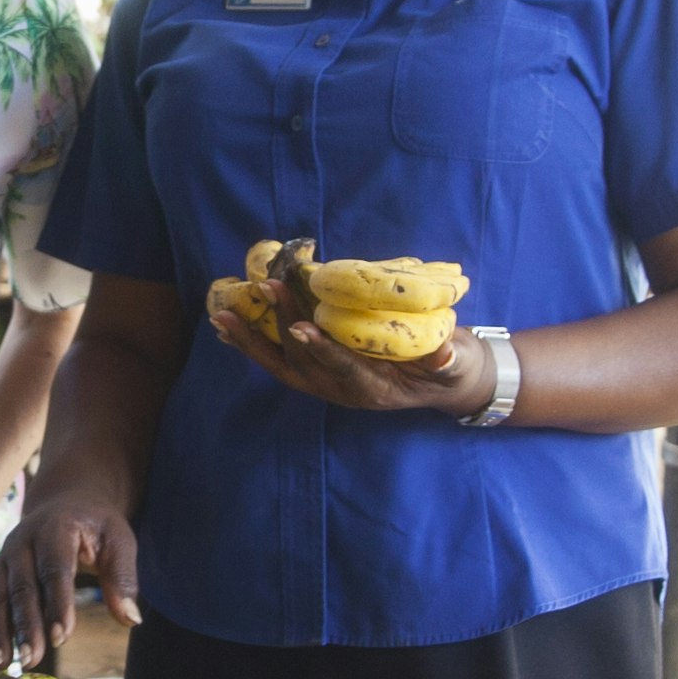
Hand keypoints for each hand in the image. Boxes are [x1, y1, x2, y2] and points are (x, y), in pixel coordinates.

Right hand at [0, 496, 142, 661]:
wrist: (66, 502)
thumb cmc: (97, 525)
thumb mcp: (119, 541)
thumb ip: (122, 578)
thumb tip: (131, 620)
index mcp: (55, 530)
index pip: (56, 571)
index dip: (58, 605)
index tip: (61, 637)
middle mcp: (23, 542)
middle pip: (24, 589)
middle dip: (26, 626)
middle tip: (31, 658)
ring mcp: (6, 558)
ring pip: (1, 597)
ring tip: (2, 662)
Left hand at [201, 285, 487, 421]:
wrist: (440, 383)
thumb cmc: (447, 368)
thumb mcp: (454, 364)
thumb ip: (448, 361)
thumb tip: (446, 355)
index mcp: (373, 389)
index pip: (344, 369)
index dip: (323, 349)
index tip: (302, 328)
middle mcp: (341, 390)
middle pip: (303, 362)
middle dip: (283, 325)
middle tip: (268, 288)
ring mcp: (324, 383)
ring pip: (281, 364)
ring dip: (251, 340)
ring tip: (223, 315)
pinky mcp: (315, 371)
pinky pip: (277, 359)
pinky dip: (252, 342)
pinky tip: (228, 324)